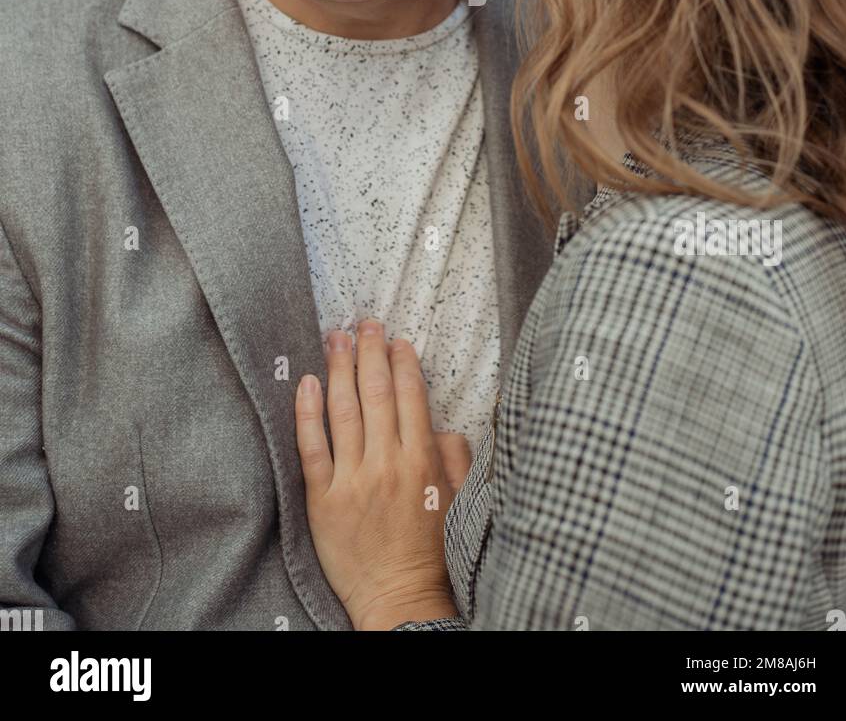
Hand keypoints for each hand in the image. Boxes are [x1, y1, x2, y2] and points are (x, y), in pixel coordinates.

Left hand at [295, 320, 469, 629]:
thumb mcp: (460, 500)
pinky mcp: (323, 499)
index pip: (410, 396)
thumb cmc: (432, 550)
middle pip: (375, 393)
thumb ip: (455, 456)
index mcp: (422, 461)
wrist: (401, 599)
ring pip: (343, 411)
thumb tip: (441, 423)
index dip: (402, 362)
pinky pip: (312, 447)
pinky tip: (308, 383)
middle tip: (364, 323)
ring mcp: (353, 480)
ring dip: (340, 368)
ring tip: (336, 338)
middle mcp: (387, 463)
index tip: (397, 339)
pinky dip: (308, 411)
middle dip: (370, 351)